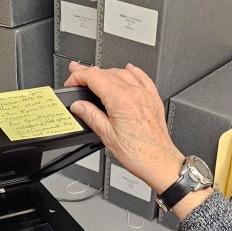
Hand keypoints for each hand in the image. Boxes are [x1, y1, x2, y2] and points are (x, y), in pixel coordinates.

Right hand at [65, 63, 184, 194]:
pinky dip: (132, 71)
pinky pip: (142, 77)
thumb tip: (78, 106)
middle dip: (89, 73)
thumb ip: (91, 116)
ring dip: (107, 72)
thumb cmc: (137, 153)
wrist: (159, 161)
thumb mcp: (107, 135)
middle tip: (77, 75)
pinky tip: (128, 70)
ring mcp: (145, 94)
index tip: (72, 80)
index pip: (94, 77)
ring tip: (96, 76)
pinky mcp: (153, 99)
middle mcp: (134, 93)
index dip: (79, 76)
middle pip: (106, 72)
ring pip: (122, 72)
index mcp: (120, 100)